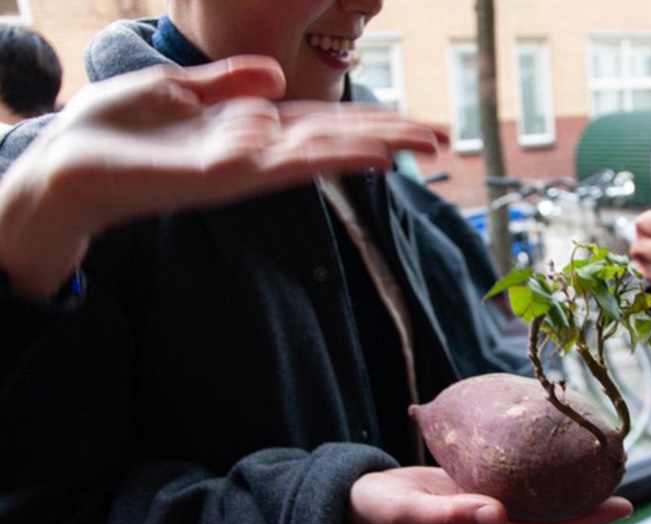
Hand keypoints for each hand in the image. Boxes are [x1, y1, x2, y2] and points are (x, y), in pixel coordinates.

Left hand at [0, 55, 447, 298]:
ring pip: (324, 154)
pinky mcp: (227, 176)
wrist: (64, 162)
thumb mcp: (175, 89)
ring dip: (373, 149)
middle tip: (441, 140)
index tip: (412, 124)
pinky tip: (370, 156)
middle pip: (335, 139)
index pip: (323, 122)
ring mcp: (246, 166)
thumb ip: (225, 83)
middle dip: (387, 136)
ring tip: (421, 147)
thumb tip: (274, 74)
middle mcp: (257, 149)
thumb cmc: (112, 129)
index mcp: (248, 127)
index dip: (369, 120)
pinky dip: (334, 159)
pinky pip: (291, 165)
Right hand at [348, 466, 632, 523]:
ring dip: (563, 482)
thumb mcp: (413, 513)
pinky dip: (533, 464)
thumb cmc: (380, 513)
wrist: (354, 505)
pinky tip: (542, 444)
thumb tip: (500, 516)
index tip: (623, 504)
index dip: (585, 520)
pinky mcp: (470, 487)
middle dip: (586, 500)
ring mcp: (482, 506)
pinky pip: (512, 477)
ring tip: (591, 459)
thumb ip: (453, 515)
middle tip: (620, 475)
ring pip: (534, 496)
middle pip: (550, 514)